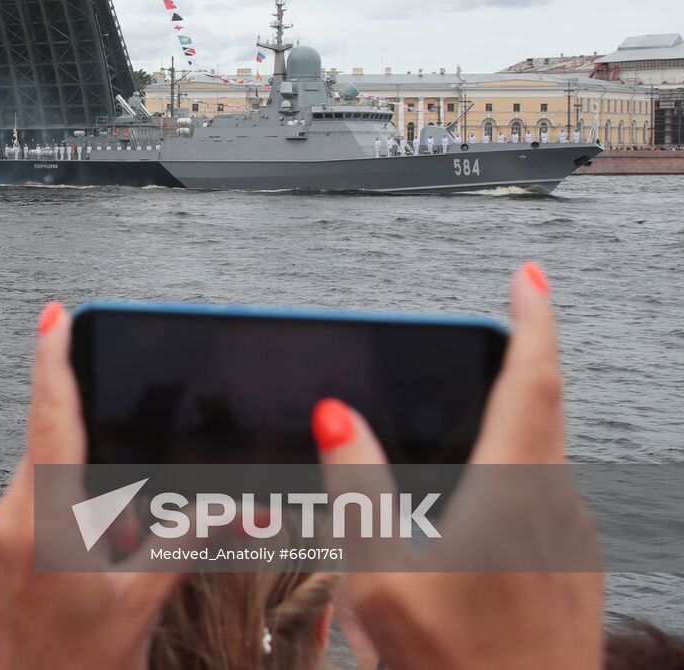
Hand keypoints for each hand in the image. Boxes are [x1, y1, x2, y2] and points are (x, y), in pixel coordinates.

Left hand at [0, 303, 181, 669]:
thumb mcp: (142, 605)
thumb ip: (185, 542)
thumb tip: (236, 508)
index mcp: (44, 522)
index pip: (51, 419)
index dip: (54, 360)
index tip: (55, 317)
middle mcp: (3, 523)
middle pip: (45, 452)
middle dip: (83, 450)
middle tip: (118, 481)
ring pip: (31, 487)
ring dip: (69, 496)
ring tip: (102, 548)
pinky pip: (15, 518)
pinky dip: (48, 524)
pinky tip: (74, 568)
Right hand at [315, 263, 603, 669]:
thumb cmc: (452, 669)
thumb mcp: (379, 580)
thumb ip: (358, 488)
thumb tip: (337, 415)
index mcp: (511, 498)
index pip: (532, 383)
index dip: (533, 322)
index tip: (529, 279)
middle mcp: (554, 512)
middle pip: (546, 411)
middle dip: (525, 358)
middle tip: (501, 324)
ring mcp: (571, 547)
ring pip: (547, 458)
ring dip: (520, 420)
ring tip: (474, 413)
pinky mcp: (573, 577)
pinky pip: (547, 500)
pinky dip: (519, 472)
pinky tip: (477, 504)